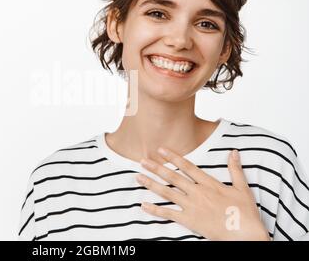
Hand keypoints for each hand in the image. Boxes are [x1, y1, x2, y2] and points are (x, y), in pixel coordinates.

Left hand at [135, 147, 270, 240]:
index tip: (161, 149)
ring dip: (151, 184)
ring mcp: (192, 206)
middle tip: (142, 160)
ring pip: (167, 193)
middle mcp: (197, 192)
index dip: (173, 157)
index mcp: (208, 183)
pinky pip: (169, 214)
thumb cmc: (245, 212)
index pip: (187, 166)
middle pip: (172, 177)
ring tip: (138, 177)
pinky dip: (155, 210)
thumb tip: (234, 151)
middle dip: (156, 168)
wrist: (245, 234)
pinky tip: (143, 205)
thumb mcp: (242, 188)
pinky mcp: (189, 220)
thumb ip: (235, 169)